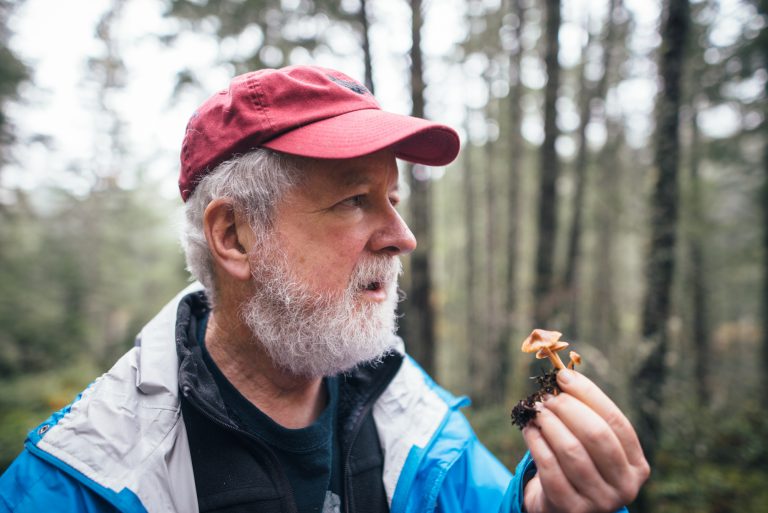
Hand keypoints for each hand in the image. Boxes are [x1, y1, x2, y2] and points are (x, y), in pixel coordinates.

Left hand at [521, 369, 649, 512]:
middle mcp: (625, 487)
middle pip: (596, 435)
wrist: (562, 508)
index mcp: (637, 466)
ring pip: (571, 450)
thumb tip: (565, 375)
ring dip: (550, 423)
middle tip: (547, 396)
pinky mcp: (571, 509)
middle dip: (567, 408)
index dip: (588, 394)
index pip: (616, 421)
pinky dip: (536, 442)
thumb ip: (587, 414)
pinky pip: (550, 467)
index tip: (563, 376)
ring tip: (537, 410)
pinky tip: (529, 429)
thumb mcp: (591, 444)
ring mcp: (599, 502)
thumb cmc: (579, 464)